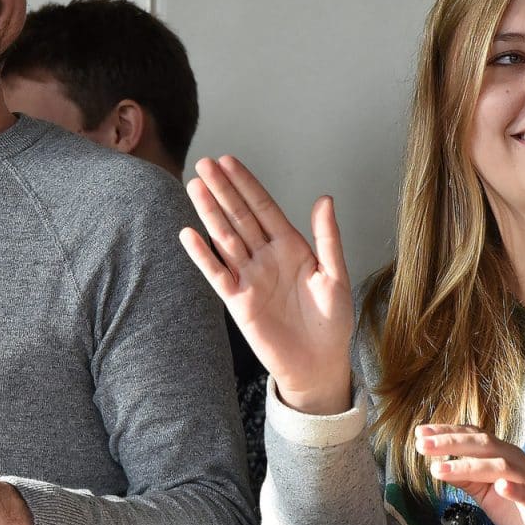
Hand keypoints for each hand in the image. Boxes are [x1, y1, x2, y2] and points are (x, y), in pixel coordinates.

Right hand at [180, 156, 352, 413]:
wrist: (319, 363)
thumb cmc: (332, 321)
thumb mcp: (335, 276)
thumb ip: (327, 238)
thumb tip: (324, 199)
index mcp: (290, 247)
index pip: (263, 207)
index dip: (246, 184)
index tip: (228, 161)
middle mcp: (265, 257)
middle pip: (239, 216)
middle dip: (222, 190)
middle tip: (204, 163)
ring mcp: (249, 277)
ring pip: (224, 238)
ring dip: (209, 213)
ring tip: (194, 187)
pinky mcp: (238, 301)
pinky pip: (216, 273)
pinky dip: (202, 255)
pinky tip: (189, 234)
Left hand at [418, 424, 524, 524]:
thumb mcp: (491, 497)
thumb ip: (469, 480)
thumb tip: (439, 466)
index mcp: (507, 460)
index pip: (477, 438)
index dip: (449, 433)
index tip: (421, 433)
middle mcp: (521, 465)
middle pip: (486, 445)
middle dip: (452, 443)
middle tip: (422, 445)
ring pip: (502, 466)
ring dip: (469, 465)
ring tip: (439, 470)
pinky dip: (515, 489)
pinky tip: (499, 486)